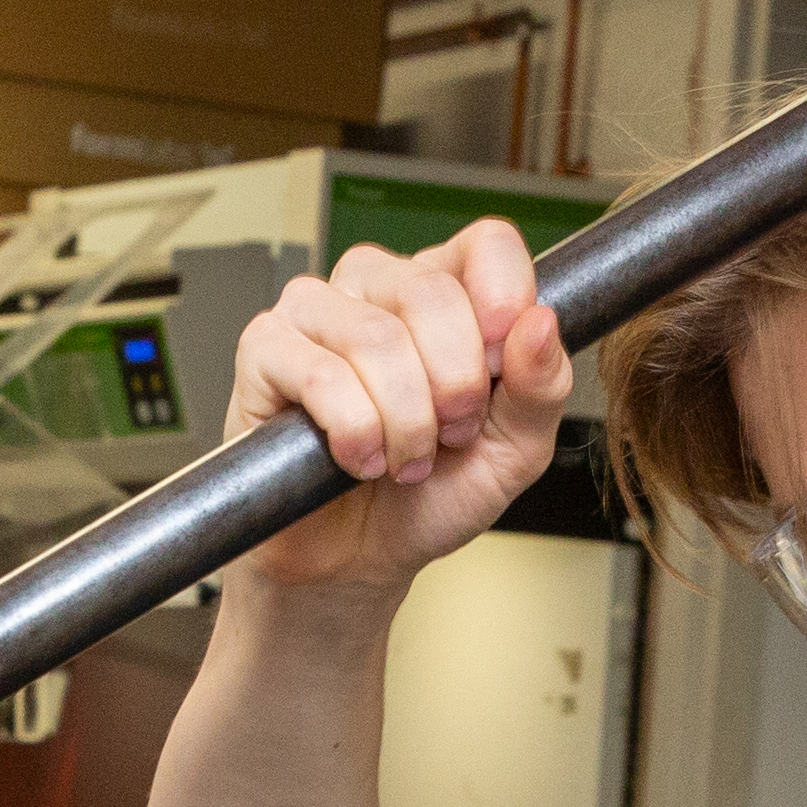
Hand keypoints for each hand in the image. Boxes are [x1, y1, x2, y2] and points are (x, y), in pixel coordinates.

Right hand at [223, 218, 572, 600]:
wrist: (358, 560)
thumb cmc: (430, 497)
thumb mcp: (513, 453)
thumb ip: (541, 389)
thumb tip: (540, 324)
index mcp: (446, 292)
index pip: (485, 246)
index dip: (503, 302)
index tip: (501, 369)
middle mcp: (379, 286)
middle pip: (431, 292)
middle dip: (454, 386)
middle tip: (450, 436)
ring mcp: (316, 311)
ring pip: (376, 338)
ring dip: (404, 421)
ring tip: (402, 460)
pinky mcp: (265, 350)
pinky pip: (320, 375)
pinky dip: (353, 430)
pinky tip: (358, 459)